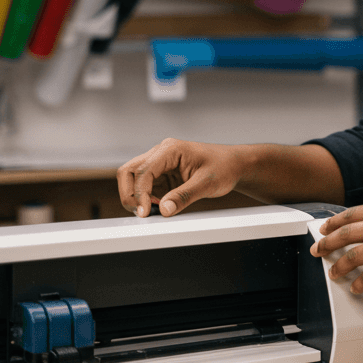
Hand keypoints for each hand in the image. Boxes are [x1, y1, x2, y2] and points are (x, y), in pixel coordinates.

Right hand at [117, 138, 244, 217]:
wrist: (234, 165)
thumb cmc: (224, 167)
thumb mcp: (207, 183)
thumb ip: (184, 196)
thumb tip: (163, 210)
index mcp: (170, 149)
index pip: (143, 170)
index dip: (139, 193)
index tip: (145, 212)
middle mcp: (161, 153)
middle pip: (129, 171)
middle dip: (130, 194)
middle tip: (141, 213)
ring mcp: (159, 164)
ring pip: (133, 179)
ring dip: (136, 197)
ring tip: (153, 211)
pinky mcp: (162, 175)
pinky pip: (145, 187)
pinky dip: (146, 199)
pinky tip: (159, 207)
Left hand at [311, 202, 362, 293]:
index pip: (352, 214)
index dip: (333, 223)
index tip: (323, 229)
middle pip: (346, 233)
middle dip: (326, 243)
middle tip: (318, 251)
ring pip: (353, 257)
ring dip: (339, 267)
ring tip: (334, 273)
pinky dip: (359, 284)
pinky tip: (356, 288)